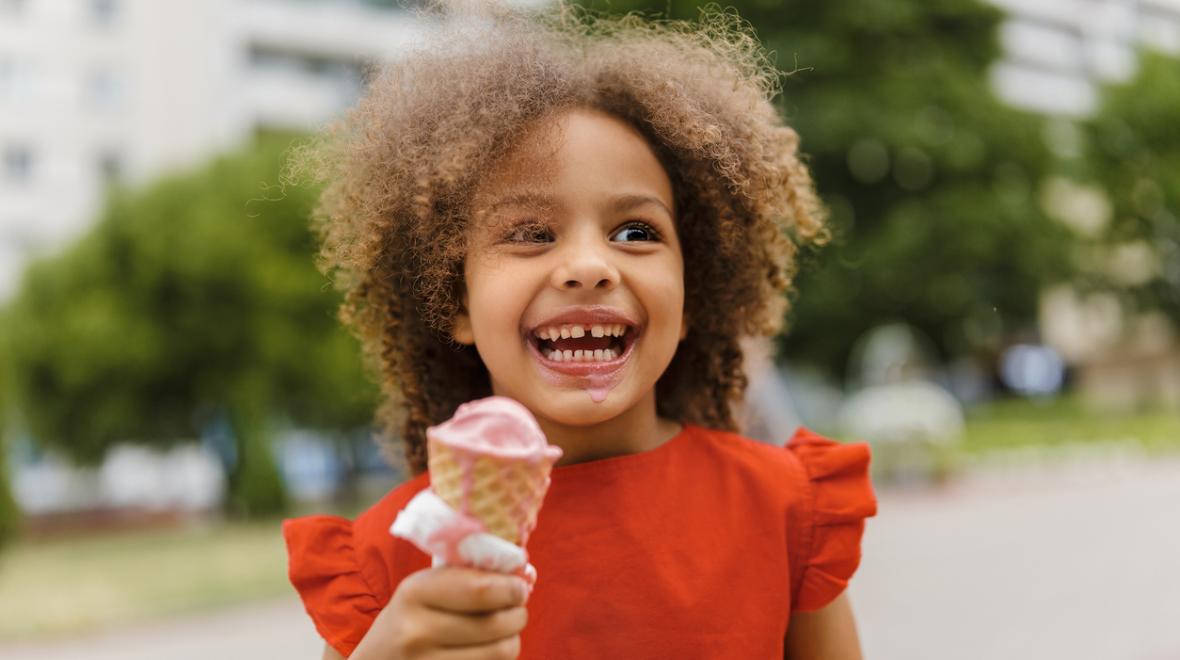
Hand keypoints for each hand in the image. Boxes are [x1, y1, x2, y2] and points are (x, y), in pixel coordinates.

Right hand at [352, 566, 528, 659]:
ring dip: (512, 640)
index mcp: (415, 593)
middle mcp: (417, 631)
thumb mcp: (423, 589)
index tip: (521, 587)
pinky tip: (486, 651)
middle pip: (497, 624)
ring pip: (501, 652)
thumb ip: (467, 578)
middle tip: (516, 610)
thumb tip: (526, 575)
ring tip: (504, 632)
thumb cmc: (410, 619)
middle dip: (518, 614)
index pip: (481, 590)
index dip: (511, 588)